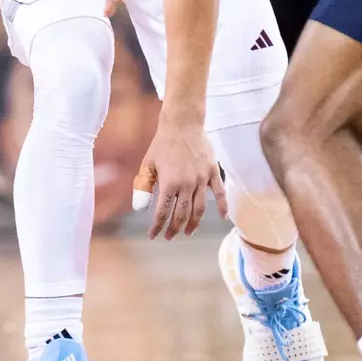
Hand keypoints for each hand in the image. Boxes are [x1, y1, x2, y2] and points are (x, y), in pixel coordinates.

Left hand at [132, 116, 226, 239]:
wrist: (183, 124)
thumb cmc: (162, 145)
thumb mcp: (147, 165)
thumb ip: (143, 187)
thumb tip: (139, 208)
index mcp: (169, 183)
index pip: (163, 212)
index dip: (157, 226)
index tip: (153, 235)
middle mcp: (186, 184)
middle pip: (182, 214)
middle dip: (174, 228)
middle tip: (170, 236)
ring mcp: (201, 179)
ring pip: (200, 208)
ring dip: (194, 223)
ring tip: (188, 231)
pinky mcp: (212, 172)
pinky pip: (220, 193)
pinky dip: (223, 207)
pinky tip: (222, 218)